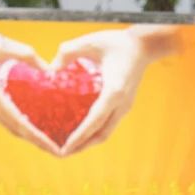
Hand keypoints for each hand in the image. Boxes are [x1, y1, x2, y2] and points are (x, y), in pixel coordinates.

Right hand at [0, 20, 60, 155]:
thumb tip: (50, 70)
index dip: (36, 136)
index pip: (17, 121)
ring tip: (47, 140)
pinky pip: (0, 114)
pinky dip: (16, 122)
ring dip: (25, 133)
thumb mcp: (3, 43)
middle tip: (57, 149)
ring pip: (5, 123)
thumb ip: (27, 56)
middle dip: (35, 140)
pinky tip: (30, 122)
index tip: (52, 147)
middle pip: (12, 128)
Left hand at [53, 26, 168, 155]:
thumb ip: (68, 52)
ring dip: (89, 141)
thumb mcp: (90, 41)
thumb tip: (50, 70)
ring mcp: (125, 105)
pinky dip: (94, 131)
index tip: (64, 148)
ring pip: (106, 131)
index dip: (79, 136)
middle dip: (82, 146)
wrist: (144, 46)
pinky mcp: (124, 104)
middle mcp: (122, 103)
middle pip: (102, 134)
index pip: (95, 120)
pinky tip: (80, 132)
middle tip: (61, 153)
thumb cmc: (117, 42)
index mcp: (114, 91)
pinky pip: (108, 123)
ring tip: (69, 147)